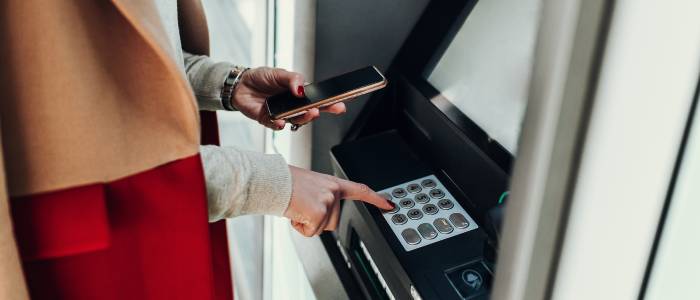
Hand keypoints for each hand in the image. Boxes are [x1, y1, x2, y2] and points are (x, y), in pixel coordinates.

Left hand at [232, 67, 346, 129]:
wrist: (240, 85)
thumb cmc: (261, 78)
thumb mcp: (278, 73)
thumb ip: (292, 79)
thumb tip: (301, 89)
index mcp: (299, 94)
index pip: (318, 99)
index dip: (330, 103)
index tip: (341, 104)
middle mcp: (293, 106)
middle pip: (310, 112)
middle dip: (318, 112)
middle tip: (321, 110)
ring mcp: (282, 114)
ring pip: (296, 121)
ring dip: (302, 118)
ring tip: (306, 113)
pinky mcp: (269, 120)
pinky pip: (277, 125)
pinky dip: (279, 123)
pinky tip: (280, 120)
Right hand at [284, 166, 394, 236]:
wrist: (272, 181)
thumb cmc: (285, 183)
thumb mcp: (309, 186)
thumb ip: (321, 196)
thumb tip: (320, 215)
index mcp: (332, 183)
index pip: (360, 190)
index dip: (376, 199)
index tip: (389, 205)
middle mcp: (333, 191)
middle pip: (334, 220)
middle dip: (318, 220)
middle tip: (303, 206)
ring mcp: (327, 201)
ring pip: (323, 227)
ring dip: (308, 223)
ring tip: (298, 207)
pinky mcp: (318, 212)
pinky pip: (312, 232)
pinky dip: (300, 227)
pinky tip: (295, 213)